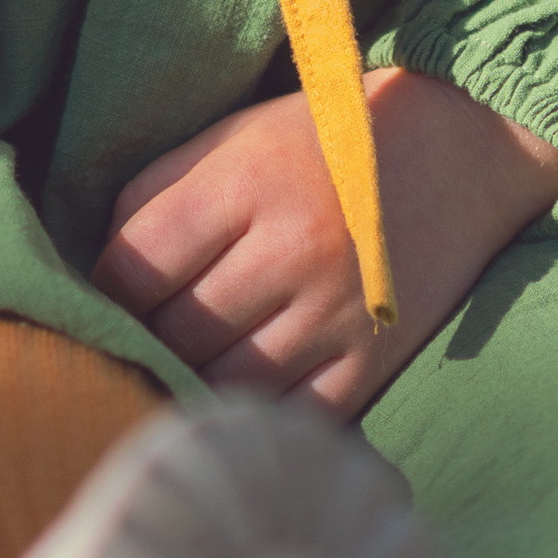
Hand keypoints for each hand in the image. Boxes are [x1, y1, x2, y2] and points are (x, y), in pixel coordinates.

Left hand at [94, 68, 557, 419]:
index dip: (106, 289)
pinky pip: (296, 418)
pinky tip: (240, 399)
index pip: (136, 262)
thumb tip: (100, 274)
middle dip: (146, 340)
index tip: (105, 294)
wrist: (457, 148)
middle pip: (177, 330)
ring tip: (181, 368)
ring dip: (194, 380)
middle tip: (138, 338)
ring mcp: (338, 312)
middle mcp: (294, 248)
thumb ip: (164, 196)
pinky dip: (259, 416)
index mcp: (248, 181)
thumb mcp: (235, 139)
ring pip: (228, 381)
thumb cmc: (322, 140)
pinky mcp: (375, 360)